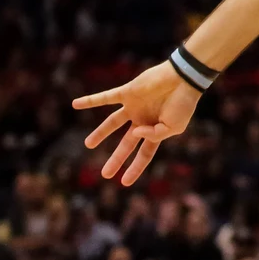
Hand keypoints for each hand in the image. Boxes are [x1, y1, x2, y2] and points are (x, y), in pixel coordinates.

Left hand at [72, 61, 200, 185]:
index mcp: (157, 130)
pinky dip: (91, 100)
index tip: (124, 182)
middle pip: (127, 143)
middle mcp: (143, 120)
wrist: (184, 77)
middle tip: (105, 174)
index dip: (135, 168)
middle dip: (117, 159)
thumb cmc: (183, 103)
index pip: (144, 154)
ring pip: (113, 123)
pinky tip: (75, 104)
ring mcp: (134, 106)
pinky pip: (106, 97)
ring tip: (88, 144)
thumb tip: (135, 133)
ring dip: (100, 133)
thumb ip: (154, 135)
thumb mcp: (174, 127)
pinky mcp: (128, 92)